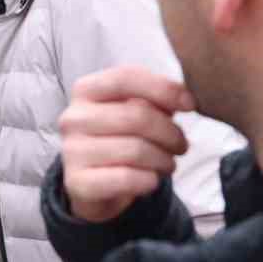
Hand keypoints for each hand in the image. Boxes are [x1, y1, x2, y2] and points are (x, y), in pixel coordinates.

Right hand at [58, 66, 194, 223]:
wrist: (92, 184)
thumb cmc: (118, 139)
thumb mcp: (133, 111)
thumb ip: (154, 99)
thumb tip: (185, 99)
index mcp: (85, 90)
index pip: (125, 77)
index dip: (163, 88)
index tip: (190, 105)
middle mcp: (73, 117)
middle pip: (136, 116)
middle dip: (170, 132)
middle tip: (182, 145)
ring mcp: (72, 151)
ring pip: (135, 150)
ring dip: (164, 160)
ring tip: (168, 164)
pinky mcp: (77, 182)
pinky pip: (126, 178)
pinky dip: (149, 180)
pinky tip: (152, 179)